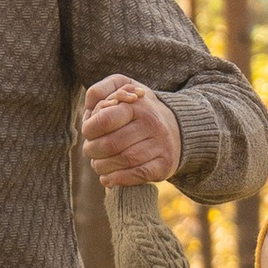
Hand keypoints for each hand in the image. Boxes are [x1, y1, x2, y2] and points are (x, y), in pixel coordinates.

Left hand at [80, 73, 182, 187]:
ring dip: (101, 167)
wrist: (178, 128)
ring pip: (121, 161)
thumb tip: (89, 108)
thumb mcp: (122, 87)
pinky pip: (136, 175)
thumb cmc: (140, 109)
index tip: (89, 132)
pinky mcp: (164, 165)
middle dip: (92, 151)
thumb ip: (100, 91)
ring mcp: (160, 145)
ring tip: (98, 164)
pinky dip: (117, 179)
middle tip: (91, 150)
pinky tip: (108, 179)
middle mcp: (151, 124)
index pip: (104, 120)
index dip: (89, 129)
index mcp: (137, 105)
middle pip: (109, 145)